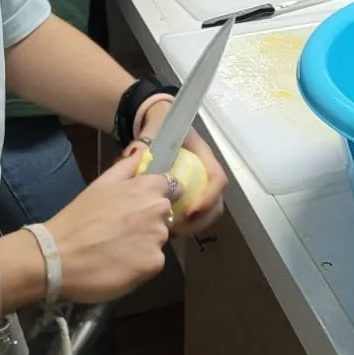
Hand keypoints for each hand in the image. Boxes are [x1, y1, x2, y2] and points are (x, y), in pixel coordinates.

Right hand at [42, 151, 171, 303]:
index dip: (160, 196)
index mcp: (147, 187)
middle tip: (122, 230)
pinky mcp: (153, 263)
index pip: (173, 187)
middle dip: (150, 220)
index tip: (143, 206)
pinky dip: (140, 264)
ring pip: (159, 240)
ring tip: (117, 249)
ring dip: (145, 243)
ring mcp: (158, 237)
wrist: (57, 256)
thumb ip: (127, 166)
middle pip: (166, 215)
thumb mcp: (101, 184)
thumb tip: (143, 151)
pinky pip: (153, 262)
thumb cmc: (77, 218)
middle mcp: (158, 210)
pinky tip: (119, 265)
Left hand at [125, 102, 228, 235]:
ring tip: (172, 231)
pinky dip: (186, 225)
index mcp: (203, 154)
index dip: (209, 197)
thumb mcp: (153, 131)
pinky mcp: (192, 194)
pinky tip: (168, 229)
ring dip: (194, 225)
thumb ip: (145, 144)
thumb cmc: (159, 126)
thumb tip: (136, 158)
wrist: (158, 123)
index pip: (217, 178)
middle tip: (178, 229)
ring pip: (209, 211)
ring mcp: (201, 184)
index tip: (191, 211)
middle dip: (202, 219)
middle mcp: (207, 171)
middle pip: (217, 200)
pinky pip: (197, 214)